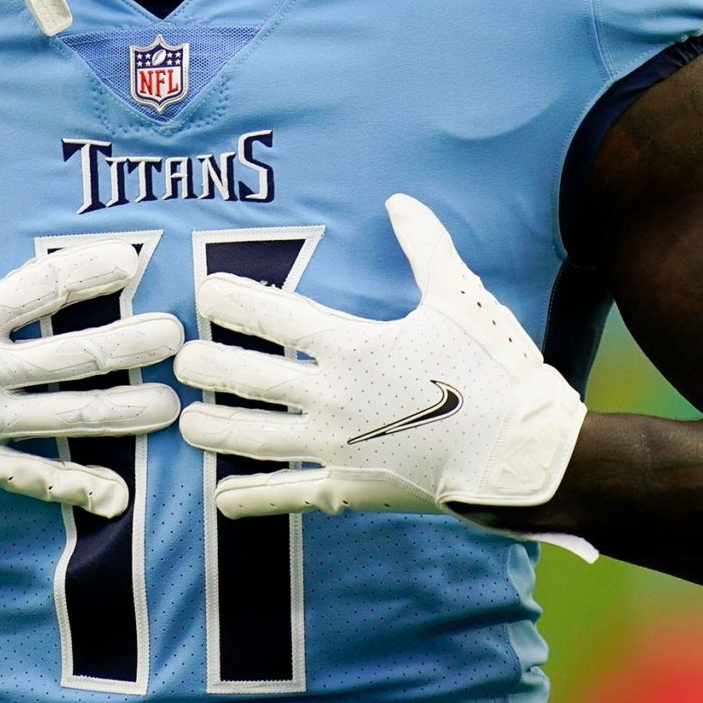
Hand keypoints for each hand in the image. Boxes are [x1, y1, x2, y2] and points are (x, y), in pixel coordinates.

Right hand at [0, 162, 184, 516]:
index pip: (37, 290)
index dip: (87, 273)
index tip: (131, 259)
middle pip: (68, 356)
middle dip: (126, 345)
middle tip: (176, 335)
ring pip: (64, 418)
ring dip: (120, 413)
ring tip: (168, 405)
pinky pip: (32, 479)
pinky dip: (75, 487)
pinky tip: (118, 493)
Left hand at [174, 194, 586, 524]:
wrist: (522, 456)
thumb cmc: (496, 373)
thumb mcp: (462, 299)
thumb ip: (426, 248)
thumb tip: (400, 201)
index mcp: (355, 347)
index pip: (278, 317)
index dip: (236, 302)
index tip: (203, 293)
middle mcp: (334, 398)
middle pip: (250, 379)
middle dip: (209, 368)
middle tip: (179, 359)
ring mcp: (338, 448)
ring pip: (257, 438)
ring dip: (215, 431)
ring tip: (185, 423)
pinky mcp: (352, 488)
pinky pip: (292, 494)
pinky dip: (255, 498)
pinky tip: (222, 501)